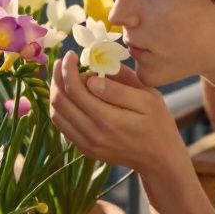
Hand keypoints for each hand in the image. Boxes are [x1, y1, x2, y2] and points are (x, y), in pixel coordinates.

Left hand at [49, 51, 187, 178]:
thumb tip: (91, 77)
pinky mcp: (85, 149)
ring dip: (55, 92)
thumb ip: (119, 88)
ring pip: (56, 114)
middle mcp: (93, 134)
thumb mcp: (148, 99)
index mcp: (108, 119)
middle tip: (63, 62)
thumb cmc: (158, 123)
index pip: (75, 89)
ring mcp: (87, 144)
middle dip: (57, 76)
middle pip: (60, 101)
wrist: (159, 158)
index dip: (69, 68)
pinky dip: (60, 108)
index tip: (72, 54)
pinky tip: (68, 95)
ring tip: (62, 75)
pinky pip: (62, 126)